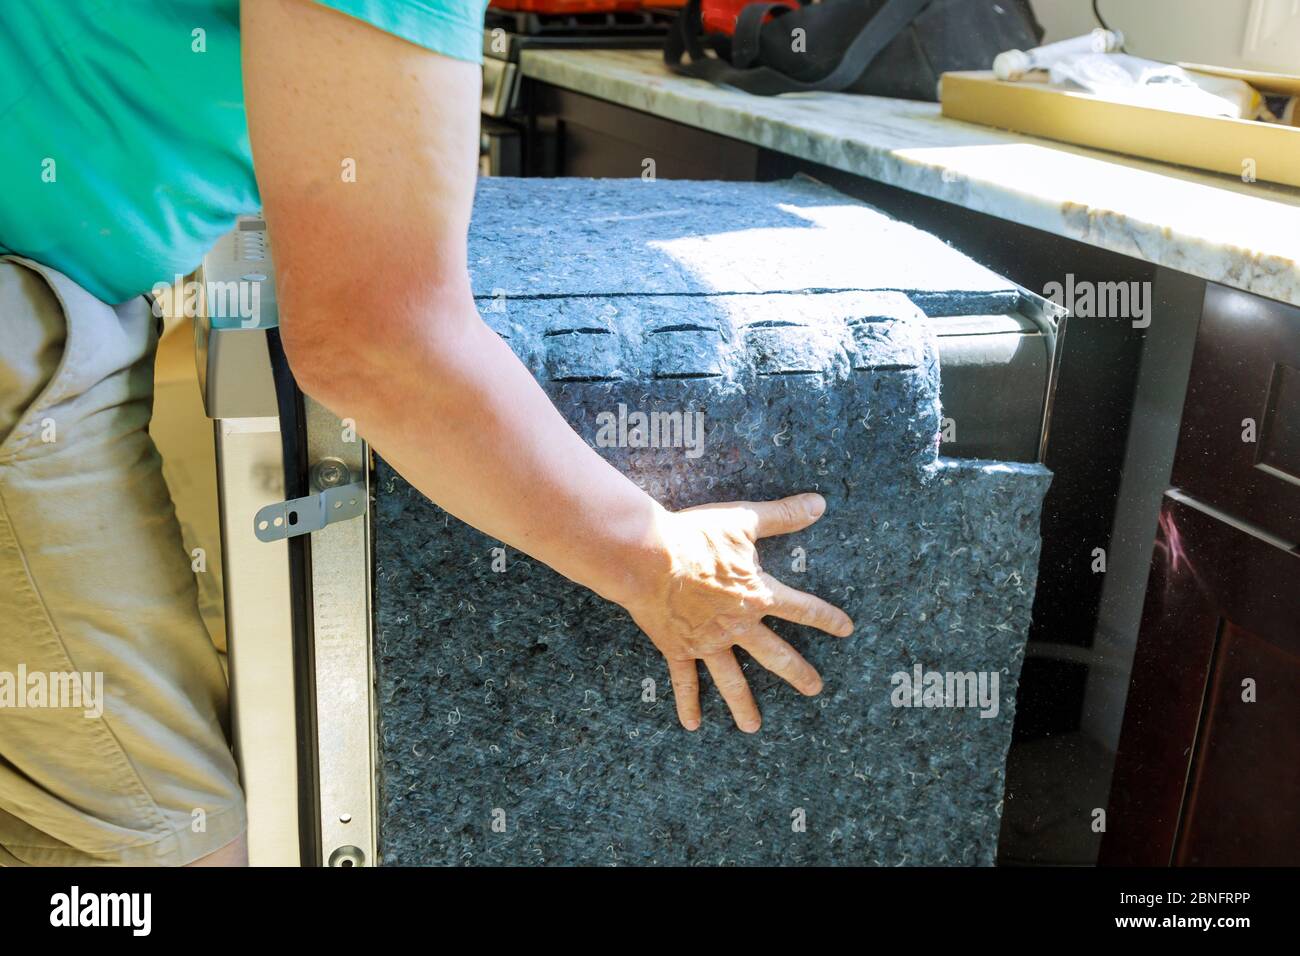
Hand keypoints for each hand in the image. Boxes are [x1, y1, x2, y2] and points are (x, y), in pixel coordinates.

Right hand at [620, 493, 853, 732]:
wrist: (648, 558)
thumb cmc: (695, 536)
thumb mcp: (744, 521)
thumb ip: (783, 515)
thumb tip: (820, 503)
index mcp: (757, 595)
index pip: (802, 609)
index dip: (827, 618)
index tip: (846, 630)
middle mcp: (737, 626)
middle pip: (774, 655)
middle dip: (797, 673)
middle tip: (815, 689)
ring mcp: (707, 642)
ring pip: (731, 679)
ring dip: (743, 705)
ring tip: (753, 728)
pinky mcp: (678, 648)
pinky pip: (685, 681)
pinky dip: (688, 703)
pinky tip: (692, 725)